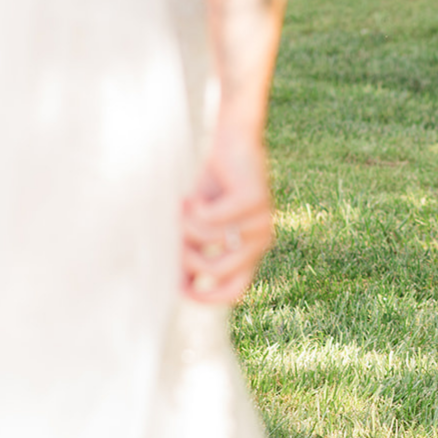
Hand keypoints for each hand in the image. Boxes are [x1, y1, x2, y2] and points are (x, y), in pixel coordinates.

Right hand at [181, 124, 275, 302]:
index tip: (180, 288)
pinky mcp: (255, 199)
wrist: (230, 140)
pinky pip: (211, 218)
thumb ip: (192, 254)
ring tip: (182, 206)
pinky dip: (192, 208)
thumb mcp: (197, 226)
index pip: (235, 291)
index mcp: (251, 251)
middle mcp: (261, 240)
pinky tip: (191, 196)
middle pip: (216, 271)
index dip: (207, 298)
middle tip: (176, 230)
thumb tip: (178, 287)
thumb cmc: (211, 186)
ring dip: (185, 224)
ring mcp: (262, 220)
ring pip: (208, 241)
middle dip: (186, 255)